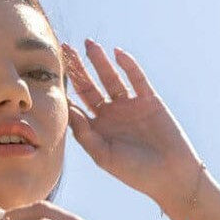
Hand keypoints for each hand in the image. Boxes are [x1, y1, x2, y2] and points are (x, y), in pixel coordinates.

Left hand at [62, 38, 202, 207]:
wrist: (170, 176)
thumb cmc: (135, 172)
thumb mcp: (104, 156)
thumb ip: (85, 135)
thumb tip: (68, 111)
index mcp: (98, 129)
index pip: (77, 105)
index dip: (65, 89)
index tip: (49, 73)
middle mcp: (111, 114)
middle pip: (90, 87)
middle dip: (78, 69)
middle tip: (65, 49)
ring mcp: (130, 105)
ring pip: (111, 78)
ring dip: (100, 61)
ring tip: (88, 44)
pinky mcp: (150, 100)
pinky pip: (137, 79)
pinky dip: (128, 65)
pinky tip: (117, 53)